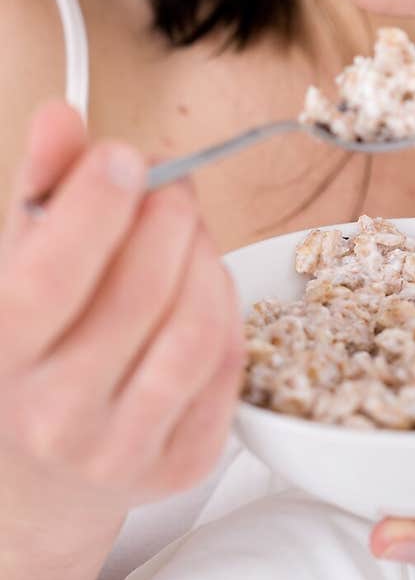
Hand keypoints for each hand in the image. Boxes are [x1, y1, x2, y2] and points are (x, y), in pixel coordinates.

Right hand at [0, 99, 245, 513]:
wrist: (50, 465)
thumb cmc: (41, 338)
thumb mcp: (24, 257)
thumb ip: (43, 183)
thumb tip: (59, 114)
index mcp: (4, 354)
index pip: (47, 280)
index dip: (94, 208)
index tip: (126, 156)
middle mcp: (56, 414)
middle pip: (138, 295)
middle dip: (168, 216)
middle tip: (171, 182)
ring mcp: (120, 450)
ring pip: (192, 328)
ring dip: (204, 257)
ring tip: (189, 230)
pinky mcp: (181, 464)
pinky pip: (226, 362)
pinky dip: (224, 305)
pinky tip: (202, 284)